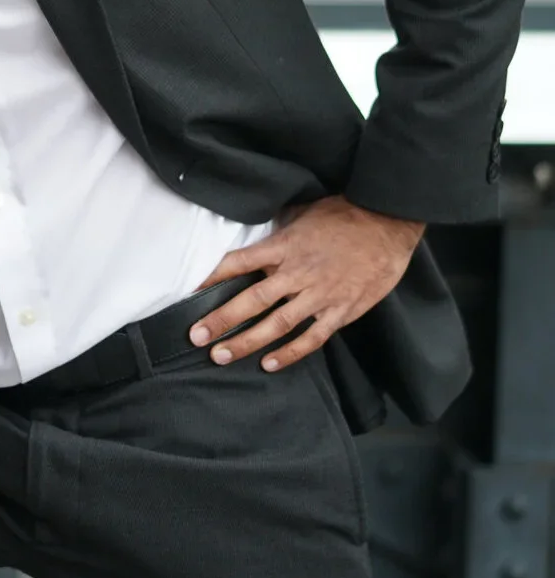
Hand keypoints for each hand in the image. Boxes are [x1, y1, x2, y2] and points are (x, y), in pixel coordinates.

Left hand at [190, 195, 424, 373]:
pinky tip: (269, 364)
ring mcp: (319, 295)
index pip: (238, 262)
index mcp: (284, 247)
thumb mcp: (303, 213)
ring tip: (221, 356)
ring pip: (277, 324)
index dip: (212, 277)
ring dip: (247, 342)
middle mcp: (296, 273)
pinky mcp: (341, 311)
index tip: (189, 292)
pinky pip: (312, 337)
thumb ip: (279, 231)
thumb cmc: (344, 214)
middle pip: (251, 300)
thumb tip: (258, 236)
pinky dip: (290, 353)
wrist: (388, 224)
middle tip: (196, 336)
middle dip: (221, 319)